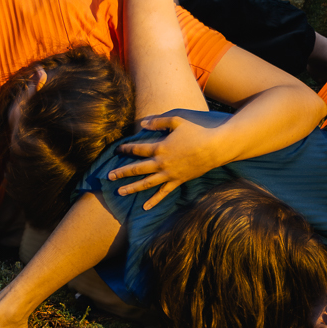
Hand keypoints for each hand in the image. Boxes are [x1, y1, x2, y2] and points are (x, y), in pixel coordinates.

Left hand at [107, 114, 225, 207]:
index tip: (117, 149)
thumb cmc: (197, 131)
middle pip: (138, 168)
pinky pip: (164, 192)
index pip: (138, 149)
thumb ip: (159, 121)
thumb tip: (143, 123)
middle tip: (109, 176)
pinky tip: (145, 207)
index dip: (126, 148)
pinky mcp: (179, 180)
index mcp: (160, 147)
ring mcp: (170, 174)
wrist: (216, 147)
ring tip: (120, 192)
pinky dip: (154, 200)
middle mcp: (162, 163)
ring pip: (147, 183)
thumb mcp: (177, 120)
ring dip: (133, 188)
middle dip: (122, 172)